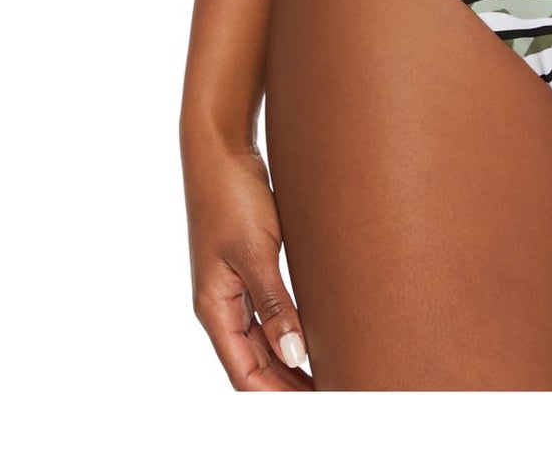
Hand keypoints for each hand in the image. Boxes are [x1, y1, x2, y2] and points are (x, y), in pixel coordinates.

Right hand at [183, 135, 312, 390]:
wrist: (222, 146)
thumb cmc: (231, 195)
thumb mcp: (255, 250)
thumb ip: (274, 302)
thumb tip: (294, 353)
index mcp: (215, 308)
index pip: (245, 374)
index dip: (278, 396)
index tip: (318, 404)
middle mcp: (222, 304)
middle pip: (256, 362)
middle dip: (290, 384)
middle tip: (336, 392)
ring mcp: (235, 285)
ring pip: (264, 339)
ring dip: (293, 359)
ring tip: (333, 371)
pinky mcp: (250, 265)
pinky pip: (271, 310)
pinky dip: (292, 328)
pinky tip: (319, 332)